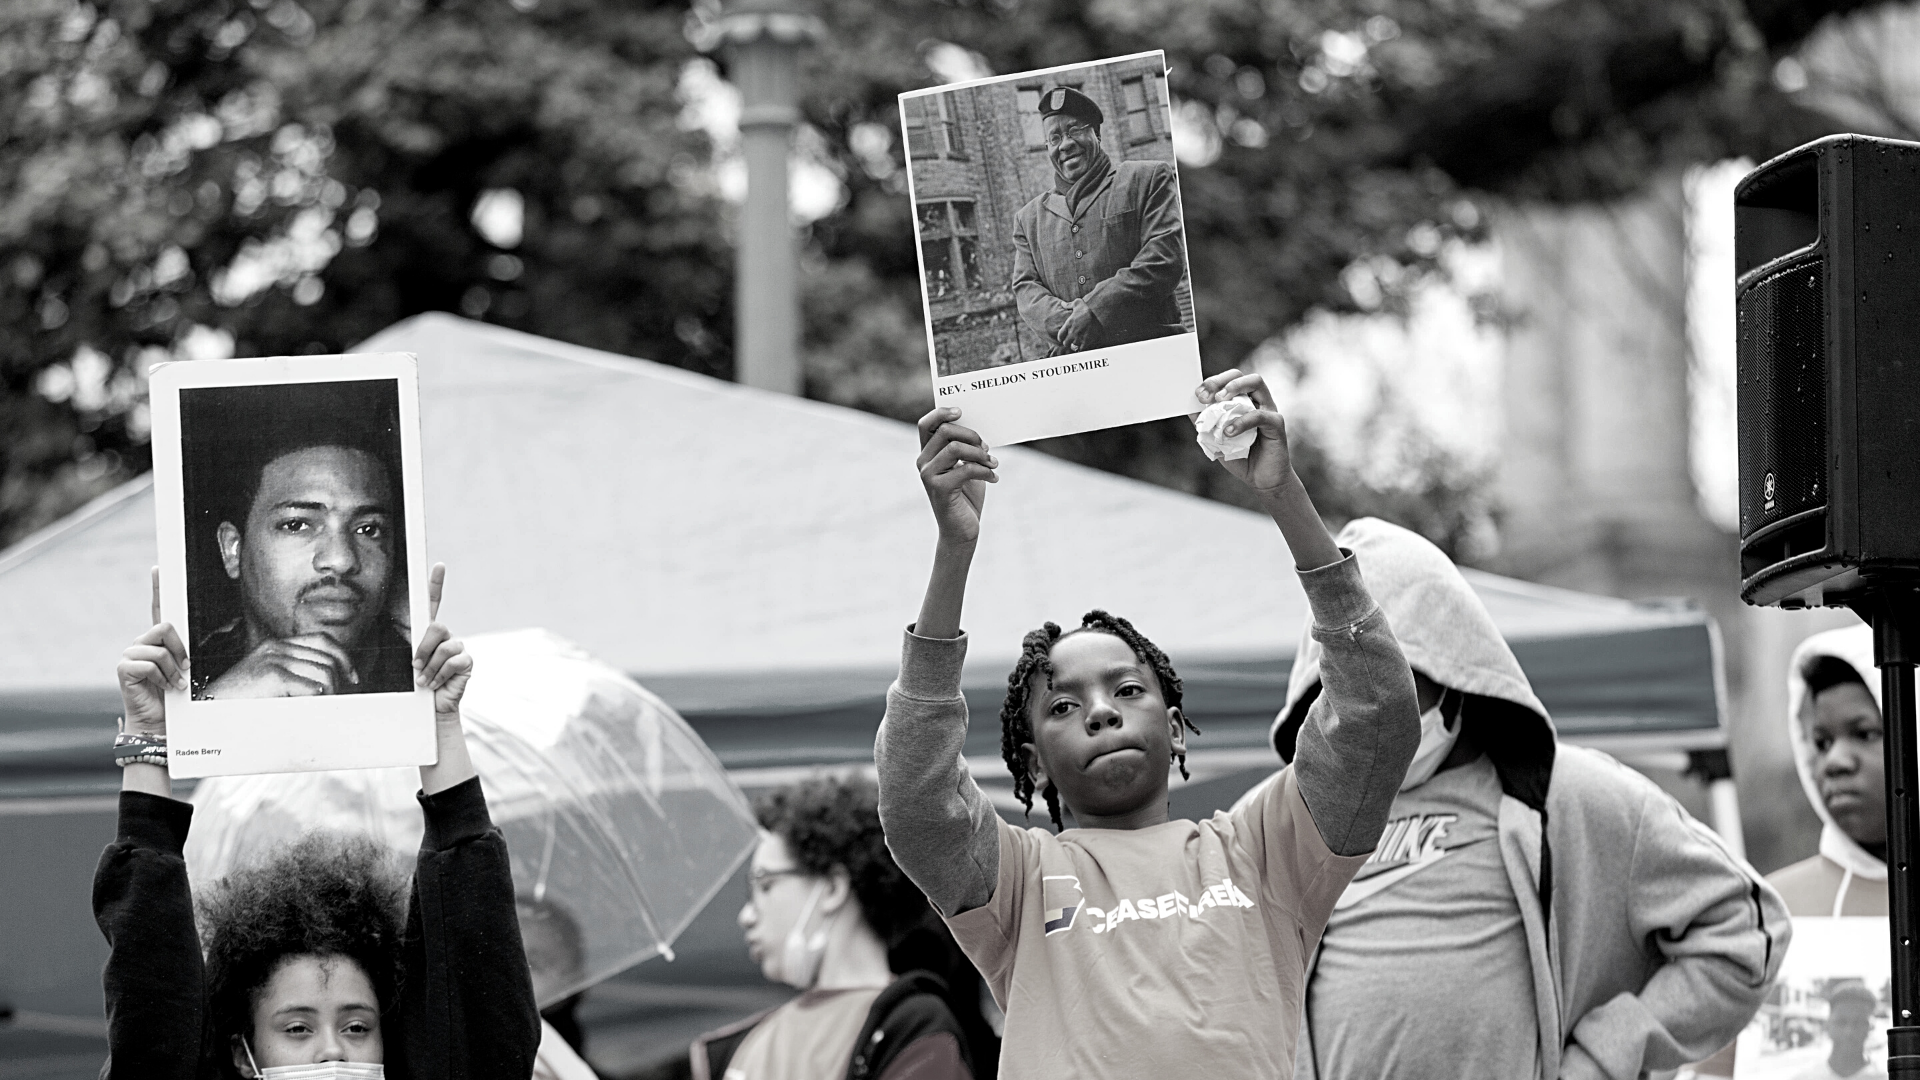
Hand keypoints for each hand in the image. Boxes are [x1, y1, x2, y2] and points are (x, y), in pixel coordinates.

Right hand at [117, 567, 187, 736]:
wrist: (160, 722)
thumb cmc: (174, 697)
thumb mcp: (184, 670)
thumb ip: (184, 652)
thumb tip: (193, 646)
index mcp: (157, 641)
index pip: (158, 610)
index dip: (158, 588)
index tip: (160, 568)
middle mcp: (141, 643)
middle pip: (166, 627)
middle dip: (181, 650)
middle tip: (184, 671)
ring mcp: (131, 654)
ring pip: (162, 648)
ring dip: (173, 670)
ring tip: (173, 684)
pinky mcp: (125, 667)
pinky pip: (151, 663)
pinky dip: (162, 678)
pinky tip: (161, 688)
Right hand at [201, 633, 357, 697]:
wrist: (206, 713)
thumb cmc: (237, 704)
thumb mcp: (267, 684)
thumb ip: (294, 677)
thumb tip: (331, 686)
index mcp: (276, 646)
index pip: (323, 641)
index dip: (344, 659)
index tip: (352, 679)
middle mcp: (276, 648)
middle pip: (329, 658)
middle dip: (342, 681)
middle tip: (342, 699)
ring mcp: (274, 659)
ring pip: (326, 673)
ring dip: (332, 695)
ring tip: (325, 709)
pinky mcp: (273, 675)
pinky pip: (314, 687)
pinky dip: (320, 701)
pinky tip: (313, 709)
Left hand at [413, 564, 470, 719]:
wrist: (431, 709)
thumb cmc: (416, 687)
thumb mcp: (409, 665)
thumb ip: (412, 651)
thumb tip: (412, 653)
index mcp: (429, 633)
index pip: (433, 603)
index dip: (437, 583)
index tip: (438, 566)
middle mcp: (445, 637)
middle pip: (436, 626)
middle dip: (423, 648)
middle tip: (415, 666)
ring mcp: (458, 648)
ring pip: (443, 646)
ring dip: (429, 667)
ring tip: (424, 681)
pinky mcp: (466, 661)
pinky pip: (453, 660)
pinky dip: (440, 674)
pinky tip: (437, 683)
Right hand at [916, 408, 995, 545]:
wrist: (962, 531)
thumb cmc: (965, 497)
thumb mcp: (966, 467)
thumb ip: (965, 448)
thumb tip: (978, 430)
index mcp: (928, 454)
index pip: (926, 424)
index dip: (942, 413)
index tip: (962, 411)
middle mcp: (923, 463)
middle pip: (944, 431)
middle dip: (971, 435)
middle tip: (987, 447)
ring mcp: (928, 476)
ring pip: (955, 447)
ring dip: (980, 453)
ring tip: (993, 464)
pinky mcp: (939, 489)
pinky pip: (966, 469)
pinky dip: (985, 471)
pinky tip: (995, 478)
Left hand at [1061, 301, 1099, 350]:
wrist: (1097, 313)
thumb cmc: (1086, 308)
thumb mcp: (1077, 303)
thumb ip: (1068, 304)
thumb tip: (1062, 303)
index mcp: (1068, 325)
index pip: (1060, 336)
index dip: (1062, 338)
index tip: (1064, 337)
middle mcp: (1072, 332)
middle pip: (1065, 343)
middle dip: (1068, 343)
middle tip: (1071, 341)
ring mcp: (1079, 337)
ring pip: (1073, 347)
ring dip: (1075, 346)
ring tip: (1078, 344)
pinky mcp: (1086, 341)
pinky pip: (1081, 349)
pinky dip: (1081, 349)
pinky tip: (1083, 346)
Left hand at [1194, 369, 1297, 495]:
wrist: (1262, 481)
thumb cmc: (1241, 458)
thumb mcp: (1216, 440)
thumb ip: (1207, 424)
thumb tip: (1190, 408)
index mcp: (1243, 402)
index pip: (1228, 380)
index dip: (1212, 382)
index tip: (1198, 395)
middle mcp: (1257, 401)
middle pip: (1241, 375)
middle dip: (1220, 380)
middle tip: (1205, 396)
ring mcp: (1268, 410)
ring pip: (1256, 383)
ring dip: (1234, 388)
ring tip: (1219, 401)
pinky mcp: (1276, 424)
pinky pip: (1260, 415)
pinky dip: (1242, 421)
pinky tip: (1228, 433)